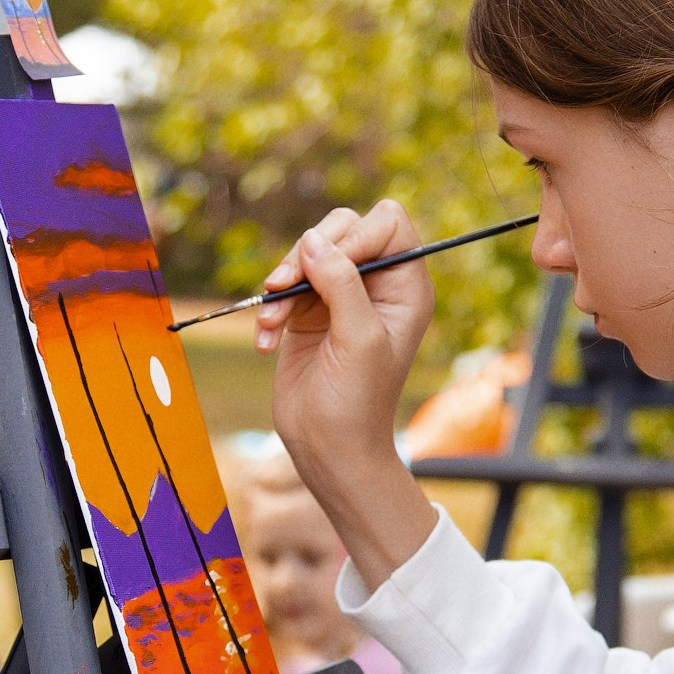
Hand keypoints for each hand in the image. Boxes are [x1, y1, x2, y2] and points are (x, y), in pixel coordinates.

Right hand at [256, 204, 438, 592]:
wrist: (330, 449)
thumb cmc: (358, 402)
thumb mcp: (359, 339)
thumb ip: (342, 283)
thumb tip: (313, 239)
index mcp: (406, 287)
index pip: (388, 223)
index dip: (356, 236)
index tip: (330, 267)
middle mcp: (377, 285)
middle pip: (343, 228)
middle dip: (308, 253)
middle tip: (283, 286)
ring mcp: (341, 297)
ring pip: (307, 252)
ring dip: (283, 283)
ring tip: (272, 321)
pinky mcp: (309, 313)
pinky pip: (285, 285)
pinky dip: (270, 308)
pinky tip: (267, 340)